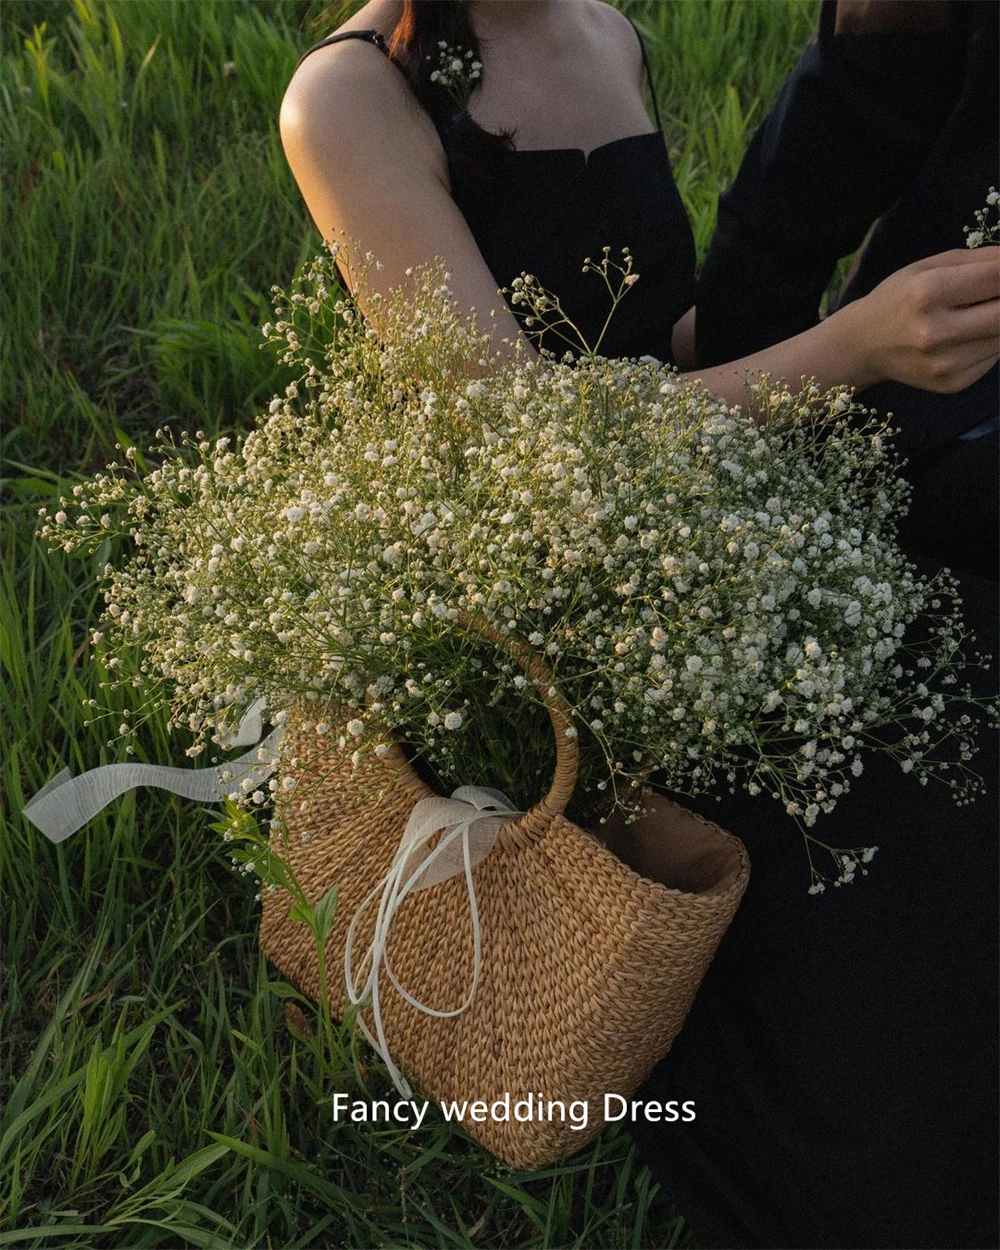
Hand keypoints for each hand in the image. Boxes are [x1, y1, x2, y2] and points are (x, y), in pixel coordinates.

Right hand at [854, 248, 999, 393]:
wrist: (864, 345)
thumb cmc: (899, 297)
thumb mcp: (930, 266)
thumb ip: (981, 259)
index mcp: (927, 292)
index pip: (998, 276)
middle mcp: (936, 332)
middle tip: (995, 296)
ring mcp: (945, 363)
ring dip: (999, 321)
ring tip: (976, 314)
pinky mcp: (953, 383)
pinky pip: (994, 357)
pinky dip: (991, 342)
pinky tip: (966, 337)